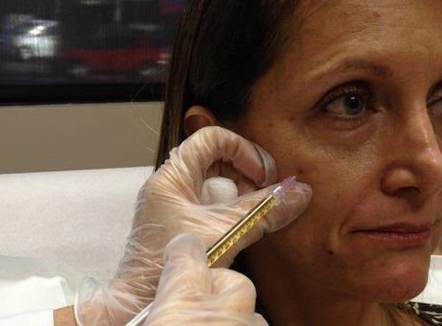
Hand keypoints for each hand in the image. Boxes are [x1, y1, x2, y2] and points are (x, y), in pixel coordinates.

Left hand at [75, 126, 311, 324]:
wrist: (142, 302)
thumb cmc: (170, 266)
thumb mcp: (227, 232)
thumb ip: (265, 210)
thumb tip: (299, 193)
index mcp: (172, 178)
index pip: (211, 138)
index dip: (242, 150)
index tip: (261, 175)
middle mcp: (169, 186)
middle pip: (215, 158)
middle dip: (245, 171)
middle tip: (263, 192)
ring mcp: (172, 205)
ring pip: (213, 181)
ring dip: (239, 191)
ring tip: (254, 209)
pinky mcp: (177, 223)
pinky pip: (209, 202)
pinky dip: (229, 207)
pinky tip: (242, 223)